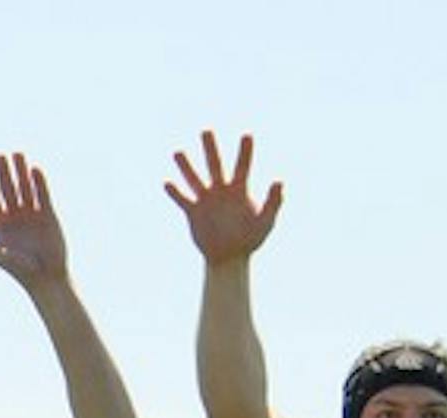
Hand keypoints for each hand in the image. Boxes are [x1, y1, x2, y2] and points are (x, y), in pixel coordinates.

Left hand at [0, 152, 68, 292]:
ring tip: (17, 154)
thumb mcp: (3, 259)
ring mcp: (31, 215)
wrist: (47, 278)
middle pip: (6, 190)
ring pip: (24, 189)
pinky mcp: (48, 215)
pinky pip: (42, 195)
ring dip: (20, 173)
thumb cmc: (22, 272)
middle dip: (3, 173)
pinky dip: (39, 183)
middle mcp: (14, 217)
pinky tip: (35, 169)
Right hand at [165, 130, 283, 264]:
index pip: (243, 166)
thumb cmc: (250, 240)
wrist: (229, 257)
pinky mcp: (194, 213)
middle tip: (206, 131)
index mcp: (240, 190)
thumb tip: (280, 180)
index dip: (245, 151)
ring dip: (186, 166)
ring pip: (194, 179)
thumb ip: (274, 202)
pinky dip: (175, 192)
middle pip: (215, 165)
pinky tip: (167, 183)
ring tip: (178, 152)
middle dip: (210, 148)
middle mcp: (221, 190)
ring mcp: (206, 200)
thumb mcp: (266, 222)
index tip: (247, 135)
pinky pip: (182, 200)